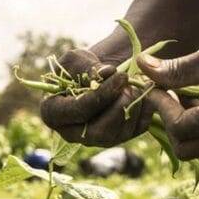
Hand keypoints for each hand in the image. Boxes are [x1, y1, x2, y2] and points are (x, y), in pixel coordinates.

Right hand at [40, 49, 155, 146]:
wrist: (97, 74)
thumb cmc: (80, 66)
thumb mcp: (76, 59)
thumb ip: (85, 66)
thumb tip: (106, 73)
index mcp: (53, 113)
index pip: (78, 112)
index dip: (100, 95)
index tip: (120, 77)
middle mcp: (72, 133)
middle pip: (99, 131)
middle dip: (119, 107)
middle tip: (130, 84)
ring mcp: (96, 139)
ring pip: (118, 135)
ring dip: (133, 108)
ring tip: (137, 85)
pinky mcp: (118, 138)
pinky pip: (135, 131)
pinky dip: (145, 111)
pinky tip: (145, 92)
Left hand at [140, 20, 198, 159]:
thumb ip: (175, 69)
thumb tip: (141, 67)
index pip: (180, 128)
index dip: (160, 107)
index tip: (153, 85)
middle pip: (185, 149)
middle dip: (168, 123)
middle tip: (163, 94)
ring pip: (197, 146)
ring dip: (180, 124)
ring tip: (177, 92)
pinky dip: (195, 122)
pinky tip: (193, 95)